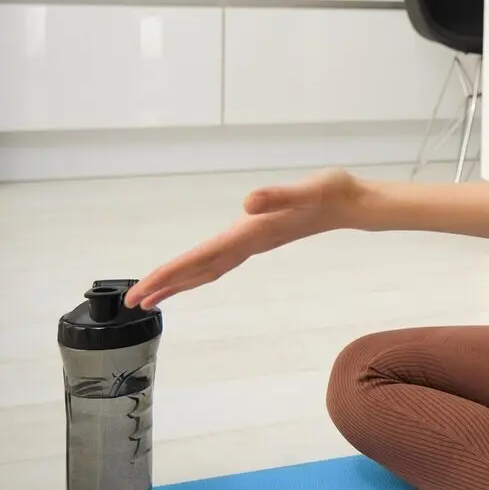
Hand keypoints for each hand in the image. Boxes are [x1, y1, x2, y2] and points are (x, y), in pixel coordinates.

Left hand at [123, 168, 364, 309]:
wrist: (354, 204)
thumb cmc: (333, 193)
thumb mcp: (309, 189)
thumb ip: (279, 195)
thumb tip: (247, 203)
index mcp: (252, 232)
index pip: (202, 258)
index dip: (170, 273)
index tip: (142, 291)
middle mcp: (249, 242)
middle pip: (200, 271)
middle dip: (167, 285)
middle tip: (133, 302)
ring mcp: (255, 243)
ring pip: (210, 269)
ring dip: (182, 281)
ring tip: (154, 294)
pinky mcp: (260, 238)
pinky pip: (221, 261)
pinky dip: (201, 270)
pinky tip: (195, 271)